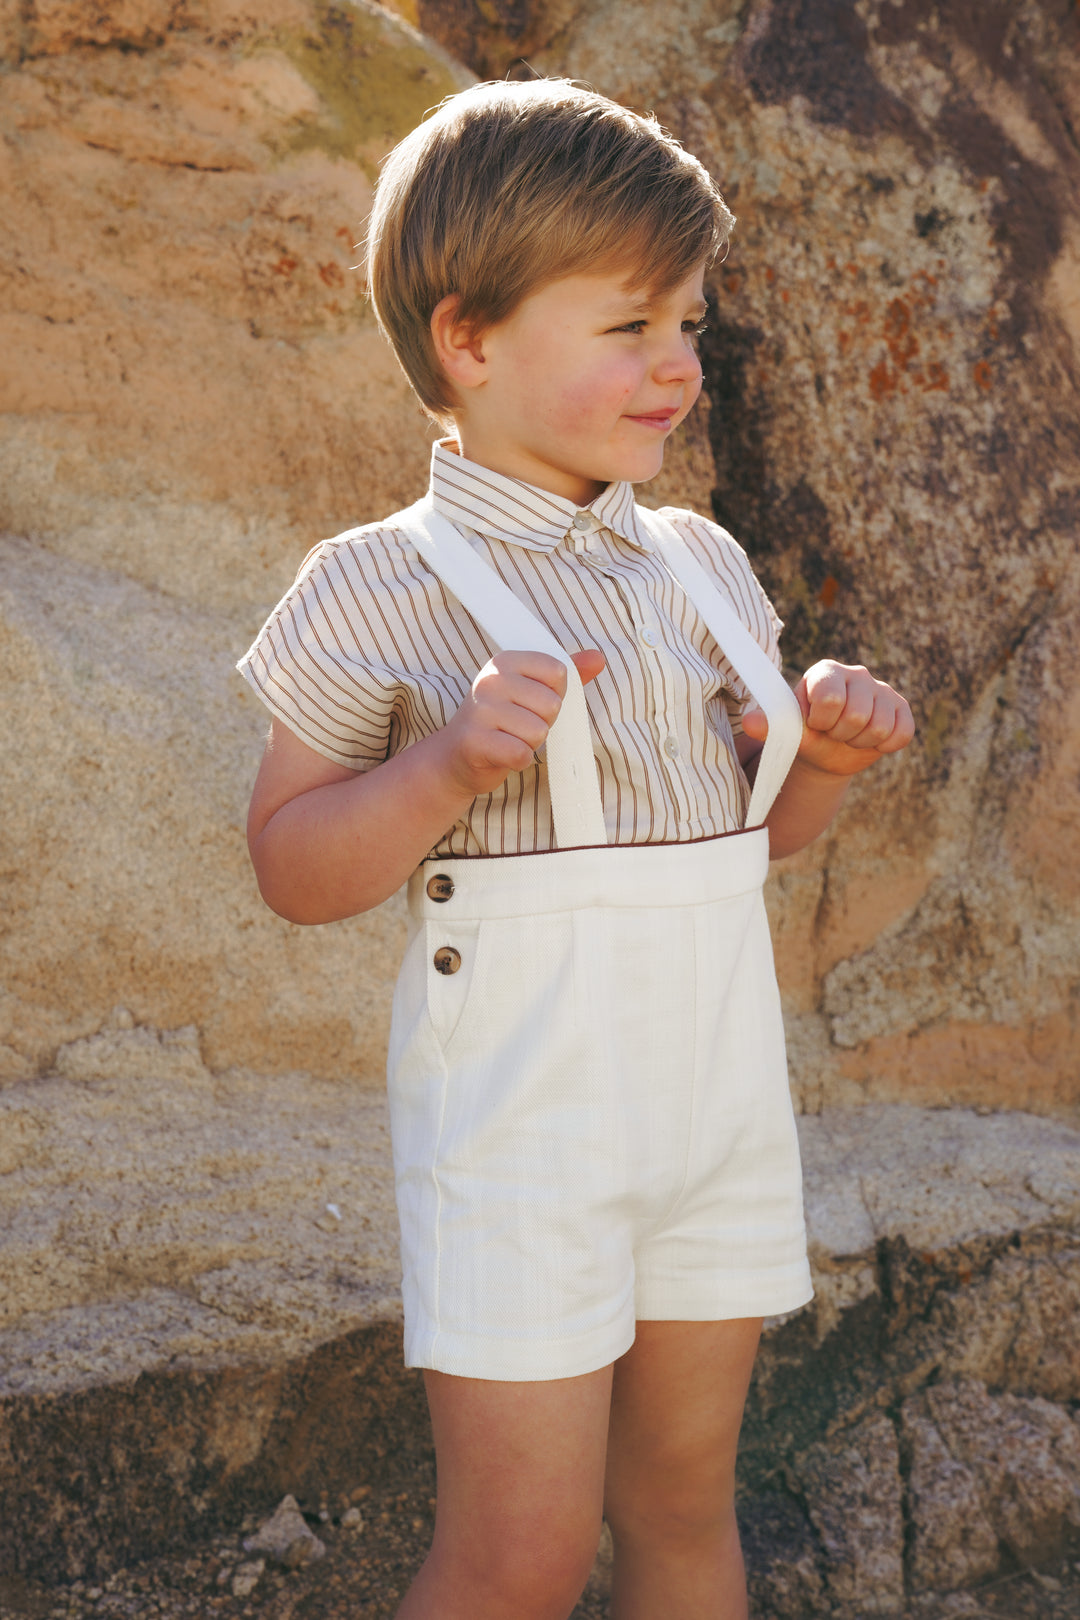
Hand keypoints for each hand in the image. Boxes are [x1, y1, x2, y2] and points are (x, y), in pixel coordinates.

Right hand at [436, 647, 605, 797]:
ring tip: (507, 739)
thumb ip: (563, 677)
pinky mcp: (475, 741)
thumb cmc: (500, 723)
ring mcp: (480, 710)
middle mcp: (490, 680)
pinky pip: (521, 753)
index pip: (558, 673)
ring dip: (529, 743)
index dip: (553, 695)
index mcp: (504, 661)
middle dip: (541, 723)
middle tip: (516, 726)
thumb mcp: (530, 693)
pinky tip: (501, 754)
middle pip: (551, 704)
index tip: (530, 703)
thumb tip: (598, 658)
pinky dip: (517, 760)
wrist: (455, 758)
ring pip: (538, 731)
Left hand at [743, 659, 913, 777]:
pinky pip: (901, 733)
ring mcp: (882, 689)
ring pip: (879, 727)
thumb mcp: (788, 730)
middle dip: (841, 735)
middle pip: (857, 715)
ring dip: (860, 742)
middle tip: (832, 733)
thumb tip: (749, 723)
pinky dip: (884, 746)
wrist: (827, 751)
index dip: (822, 722)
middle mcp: (857, 674)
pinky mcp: (901, 708)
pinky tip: (870, 740)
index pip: (830, 698)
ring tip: (848, 736)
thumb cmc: (805, 733)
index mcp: (826, 671)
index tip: (815, 724)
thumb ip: (771, 724)